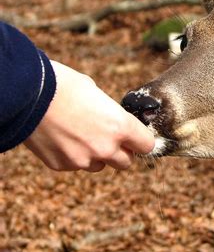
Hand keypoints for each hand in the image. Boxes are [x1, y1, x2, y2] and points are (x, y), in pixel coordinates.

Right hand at [24, 61, 154, 171]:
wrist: (28, 95)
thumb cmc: (64, 86)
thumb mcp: (97, 93)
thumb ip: (111, 114)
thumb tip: (113, 120)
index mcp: (121, 126)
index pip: (147, 145)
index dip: (141, 140)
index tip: (137, 137)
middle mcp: (106, 148)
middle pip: (126, 162)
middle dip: (121, 151)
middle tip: (110, 137)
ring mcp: (83, 159)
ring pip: (100, 165)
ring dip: (97, 155)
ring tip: (82, 135)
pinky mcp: (62, 165)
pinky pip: (76, 165)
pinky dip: (74, 155)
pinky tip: (63, 138)